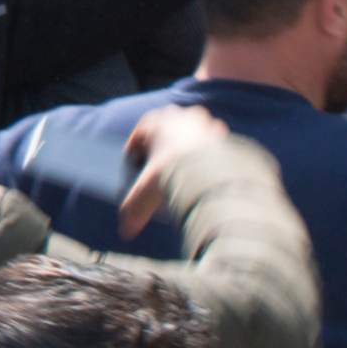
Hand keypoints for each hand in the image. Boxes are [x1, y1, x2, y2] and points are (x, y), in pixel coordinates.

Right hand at [114, 105, 232, 238]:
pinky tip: (207, 175)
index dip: (135, 161)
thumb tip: (126, 232)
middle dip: (163, 155)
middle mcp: (176, 115)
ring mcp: (200, 120)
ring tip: (188, 177)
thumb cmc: (176, 172)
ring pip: (188, 137)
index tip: (140, 176)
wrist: (213, 168)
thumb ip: (134, 208)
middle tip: (165, 177)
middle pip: (163, 136)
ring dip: (186, 154)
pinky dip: (208, 157)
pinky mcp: (221, 131)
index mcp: (152, 122)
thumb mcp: (147, 191)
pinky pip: (211, 143)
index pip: (137, 140)